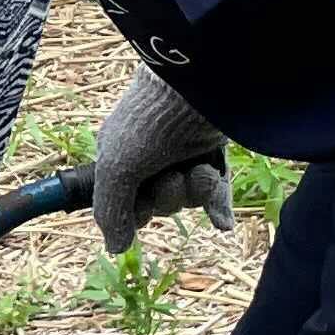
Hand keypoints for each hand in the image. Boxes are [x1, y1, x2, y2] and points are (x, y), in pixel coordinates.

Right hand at [90, 67, 233, 253]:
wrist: (200, 86)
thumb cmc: (149, 123)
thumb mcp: (118, 168)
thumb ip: (111, 210)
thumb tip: (115, 248)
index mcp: (119, 157)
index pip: (125, 203)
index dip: (136, 211)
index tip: (141, 205)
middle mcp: (150, 157)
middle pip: (161, 203)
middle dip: (169, 196)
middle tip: (172, 176)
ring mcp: (183, 154)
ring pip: (189, 197)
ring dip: (196, 191)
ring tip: (201, 170)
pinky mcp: (212, 151)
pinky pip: (215, 191)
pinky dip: (218, 207)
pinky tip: (222, 223)